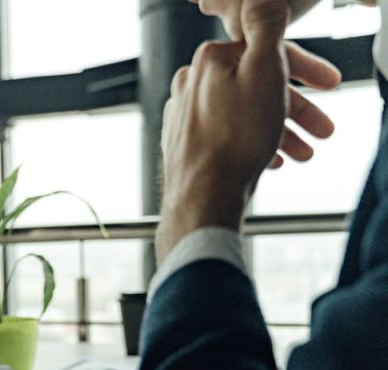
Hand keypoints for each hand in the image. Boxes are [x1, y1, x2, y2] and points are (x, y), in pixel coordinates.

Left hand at [191, 0, 340, 166]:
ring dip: (279, 131)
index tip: (330, 85)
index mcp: (208, 60)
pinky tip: (272, 161)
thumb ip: (266, 29)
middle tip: (323, 129)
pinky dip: (252, 144)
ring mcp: (184, 115)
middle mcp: (190, 84)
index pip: (266, 54)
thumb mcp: (264, 71)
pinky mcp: (184, 144)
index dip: (305, 69)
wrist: (202, 196)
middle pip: (255, 88)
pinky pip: (226, 136)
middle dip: (296, 109)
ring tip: (304, 153)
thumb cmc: (235, 139)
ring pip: (243, 114)